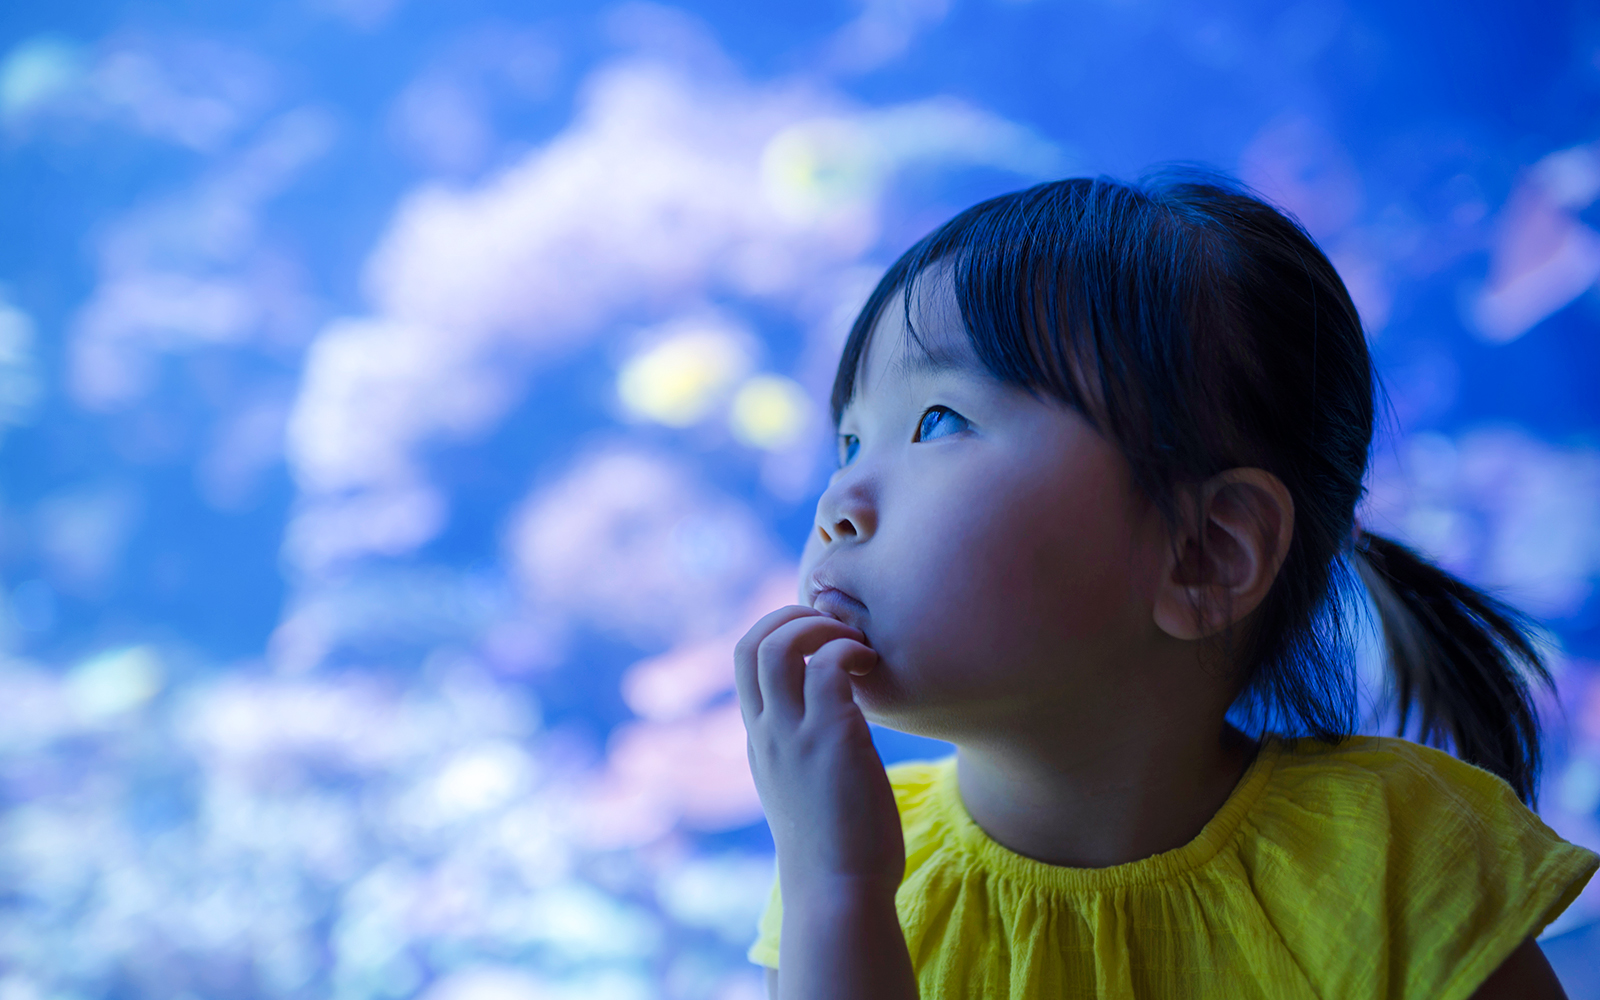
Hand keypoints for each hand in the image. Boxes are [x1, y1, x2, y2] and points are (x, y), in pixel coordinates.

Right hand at [735, 605, 904, 892]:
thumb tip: (834, 731)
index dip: (777, 632)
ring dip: (819, 629)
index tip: (820, 639)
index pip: (744, 662)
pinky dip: (848, 652)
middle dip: (791, 618)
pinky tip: (872, 669)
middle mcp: (766, 733)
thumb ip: (804, 753)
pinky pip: (828, 668)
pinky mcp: (830, 739)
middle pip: (749, 644)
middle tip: (835, 631)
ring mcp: (793, 735)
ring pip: (779, 646)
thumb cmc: (835, 847)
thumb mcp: (803, 791)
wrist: (838, 892)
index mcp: (759, 740)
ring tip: (854, 647)